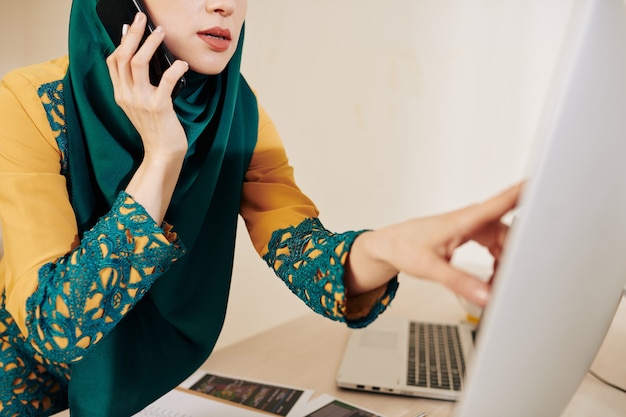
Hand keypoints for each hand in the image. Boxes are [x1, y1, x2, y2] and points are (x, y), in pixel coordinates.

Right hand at [105, 12, 189, 223]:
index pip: (113, 62)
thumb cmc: (156, 128)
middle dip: (132, 34)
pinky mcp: (159, 107)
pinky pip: (166, 81)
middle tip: (141, 19)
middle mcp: (127, 96)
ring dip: (150, 44)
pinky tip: (182, 64)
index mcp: (121, 94)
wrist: (162, 153)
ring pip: (139, 63)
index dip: (120, 42)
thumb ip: (138, 86)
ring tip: (161, 32)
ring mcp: (141, 101)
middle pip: (123, 56)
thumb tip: (146, 59)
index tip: (128, 27)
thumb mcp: (141, 105)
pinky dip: (175, 69)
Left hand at [345, 183, 522, 307]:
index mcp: (464, 221)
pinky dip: (498, 262)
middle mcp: (472, 220)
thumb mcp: (431, 268)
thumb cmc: (405, 248)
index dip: (525, 194)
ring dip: (507, 261)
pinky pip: (496, 246)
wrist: (390, 245)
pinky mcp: (471, 234)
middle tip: (518, 277)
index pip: (500, 203)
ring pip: (504, 241)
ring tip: (498, 283)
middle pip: (509, 231)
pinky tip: (491, 278)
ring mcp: (473, 226)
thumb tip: (486, 295)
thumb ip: (459, 282)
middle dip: (519, 252)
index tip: (547, 185)